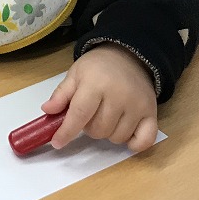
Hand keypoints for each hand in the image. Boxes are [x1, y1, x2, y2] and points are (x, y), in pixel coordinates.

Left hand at [42, 45, 157, 152]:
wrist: (131, 55)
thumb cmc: (99, 67)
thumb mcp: (76, 74)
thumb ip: (61, 93)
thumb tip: (47, 110)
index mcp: (96, 83)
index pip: (80, 113)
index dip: (66, 131)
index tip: (57, 142)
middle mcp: (119, 95)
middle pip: (98, 130)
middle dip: (89, 128)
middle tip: (91, 114)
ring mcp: (137, 105)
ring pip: (116, 137)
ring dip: (108, 133)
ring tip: (107, 117)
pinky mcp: (151, 113)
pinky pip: (144, 140)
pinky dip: (134, 144)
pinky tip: (126, 134)